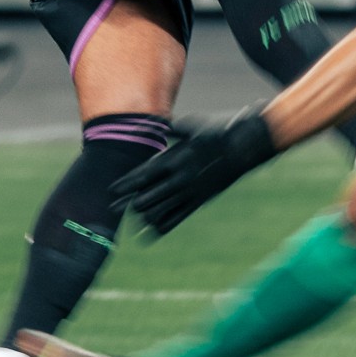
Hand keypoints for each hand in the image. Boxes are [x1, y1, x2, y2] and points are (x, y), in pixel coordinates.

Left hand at [113, 108, 278, 235]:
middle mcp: (181, 178)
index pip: (144, 175)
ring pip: (162, 210)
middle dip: (129, 203)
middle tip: (112, 209)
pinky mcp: (200, 200)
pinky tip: (152, 232)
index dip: (126, 184)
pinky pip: (179, 217)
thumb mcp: (190, 125)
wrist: (244, 147)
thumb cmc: (215, 131)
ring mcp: (191, 191)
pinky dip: (164, 226)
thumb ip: (168, 129)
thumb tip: (149, 124)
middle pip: (149, 196)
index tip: (111, 190)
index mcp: (175, 159)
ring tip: (131, 221)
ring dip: (144, 216)